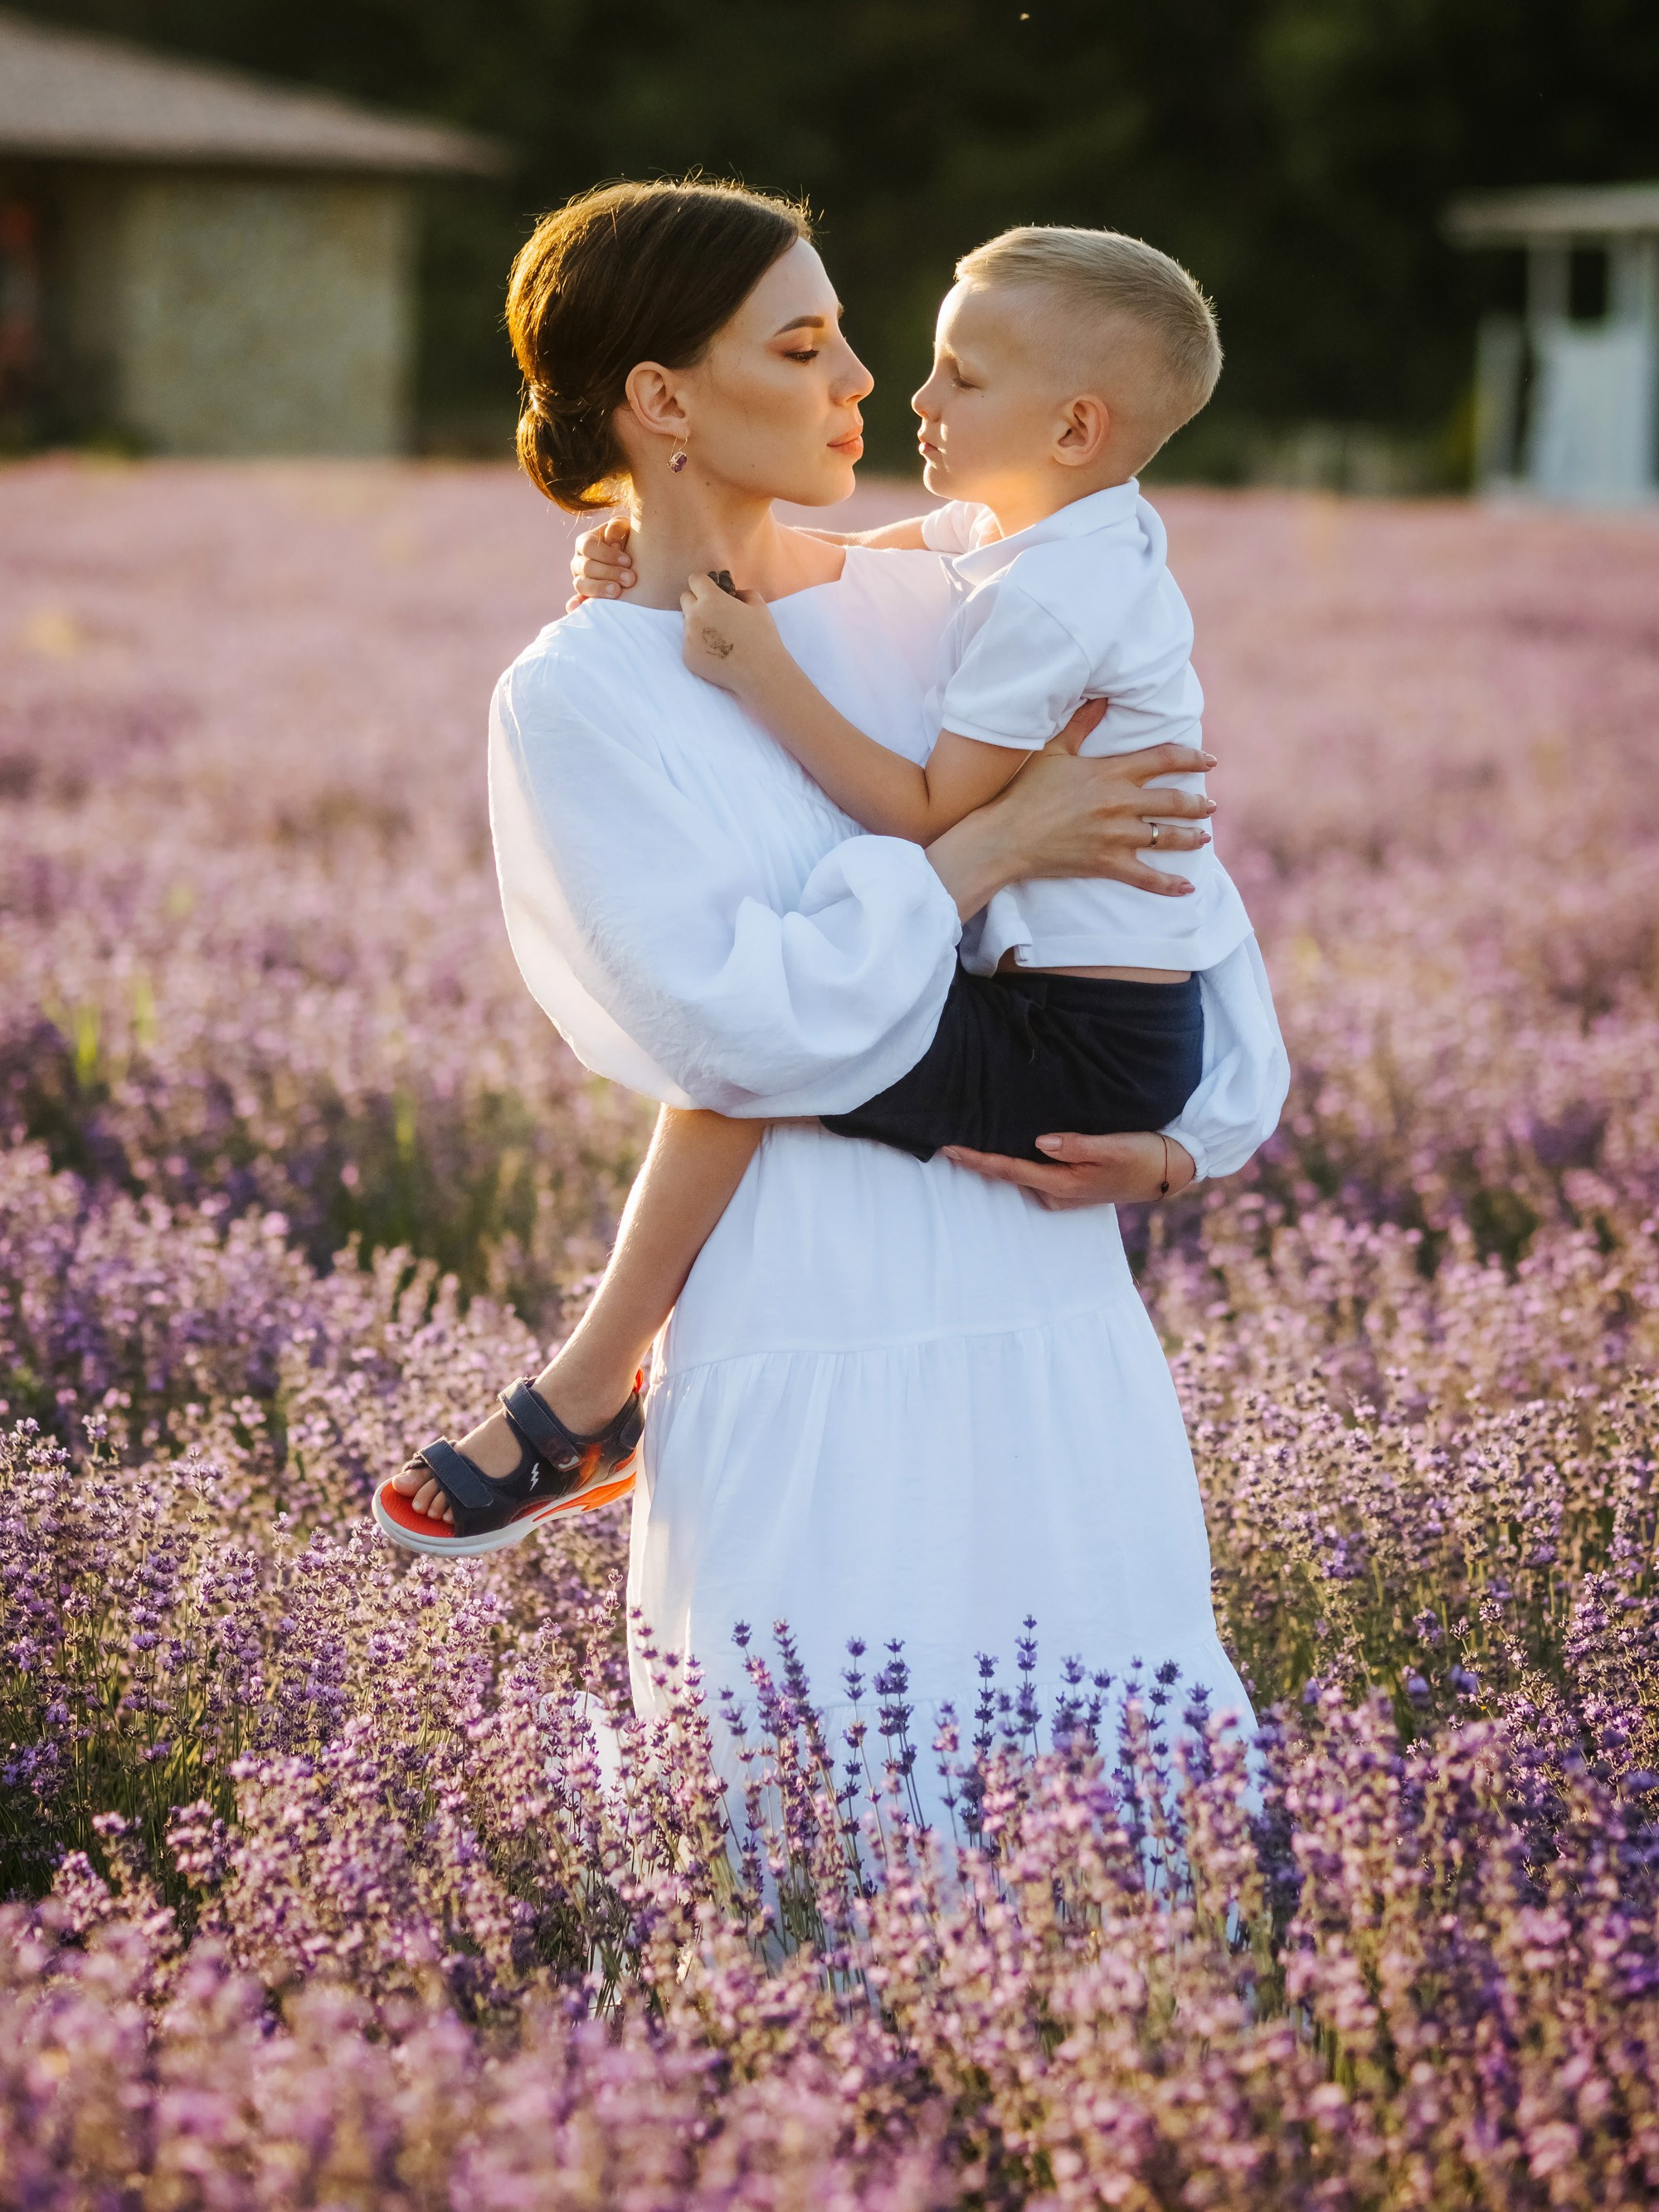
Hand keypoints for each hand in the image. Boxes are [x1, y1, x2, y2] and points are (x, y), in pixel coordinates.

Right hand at [566, 512, 634, 609]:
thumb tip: (612, 541)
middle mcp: (579, 562)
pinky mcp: (586, 597)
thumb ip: (616, 528)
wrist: (636, 560)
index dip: (607, 554)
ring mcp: (581, 581)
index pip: (588, 547)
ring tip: (618, 592)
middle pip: (586, 567)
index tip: (628, 561)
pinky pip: (577, 603)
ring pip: (581, 585)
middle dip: (609, 573)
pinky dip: (576, 606)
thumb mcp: (625, 528)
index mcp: (585, 543)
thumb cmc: (629, 540)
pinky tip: (576, 608)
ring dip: (599, 589)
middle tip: (630, 579)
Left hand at [680, 571, 784, 694]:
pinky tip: (717, 654)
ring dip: (699, 626)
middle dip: (697, 602)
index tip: (710, 591)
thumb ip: (744, 593)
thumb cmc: (762, 637)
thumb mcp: (759, 606)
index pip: (694, 580)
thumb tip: (735, 594)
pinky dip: (699, 648)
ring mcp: (688, 637)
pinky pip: (689, 645)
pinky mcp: (687, 657)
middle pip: (685, 599)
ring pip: (687, 624)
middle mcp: (695, 616)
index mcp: (711, 599)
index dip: (703, 584)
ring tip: (720, 640)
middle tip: (714, 614)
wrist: (759, 672)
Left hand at [942, 1130, 1196, 1209]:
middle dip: (976, 1161)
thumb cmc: (1142, 1155)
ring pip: (1017, 1175)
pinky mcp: (1068, 1186)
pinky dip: (1013, 1162)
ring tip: (966, 1140)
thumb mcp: (1113, 1146)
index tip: (948, 1149)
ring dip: (993, 1161)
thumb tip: (1040, 1141)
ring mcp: (1061, 1193)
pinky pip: (1031, 1174)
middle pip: (1006, 1176)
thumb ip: (1075, 1145)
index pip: (1009, 1170)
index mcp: (1062, 1183)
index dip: (977, 1160)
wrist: (1169, 1172)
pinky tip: (1005, 1146)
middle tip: (944, 1141)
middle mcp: (1056, 1193)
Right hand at [984, 741, 1215, 895]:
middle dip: (1198, 804)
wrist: (1006, 836)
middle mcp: (1120, 803)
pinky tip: (1188, 887)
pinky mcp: (1107, 864)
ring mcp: (1116, 836)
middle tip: (1211, 805)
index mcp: (1111, 773)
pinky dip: (1170, 884)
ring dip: (1191, 837)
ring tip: (1204, 837)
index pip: (1164, 760)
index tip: (1209, 761)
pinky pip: (1146, 877)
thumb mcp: (1053, 750)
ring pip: (1167, 837)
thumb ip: (1081, 724)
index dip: (1192, 759)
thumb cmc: (1025, 791)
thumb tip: (1102, 697)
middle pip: (1174, 802)